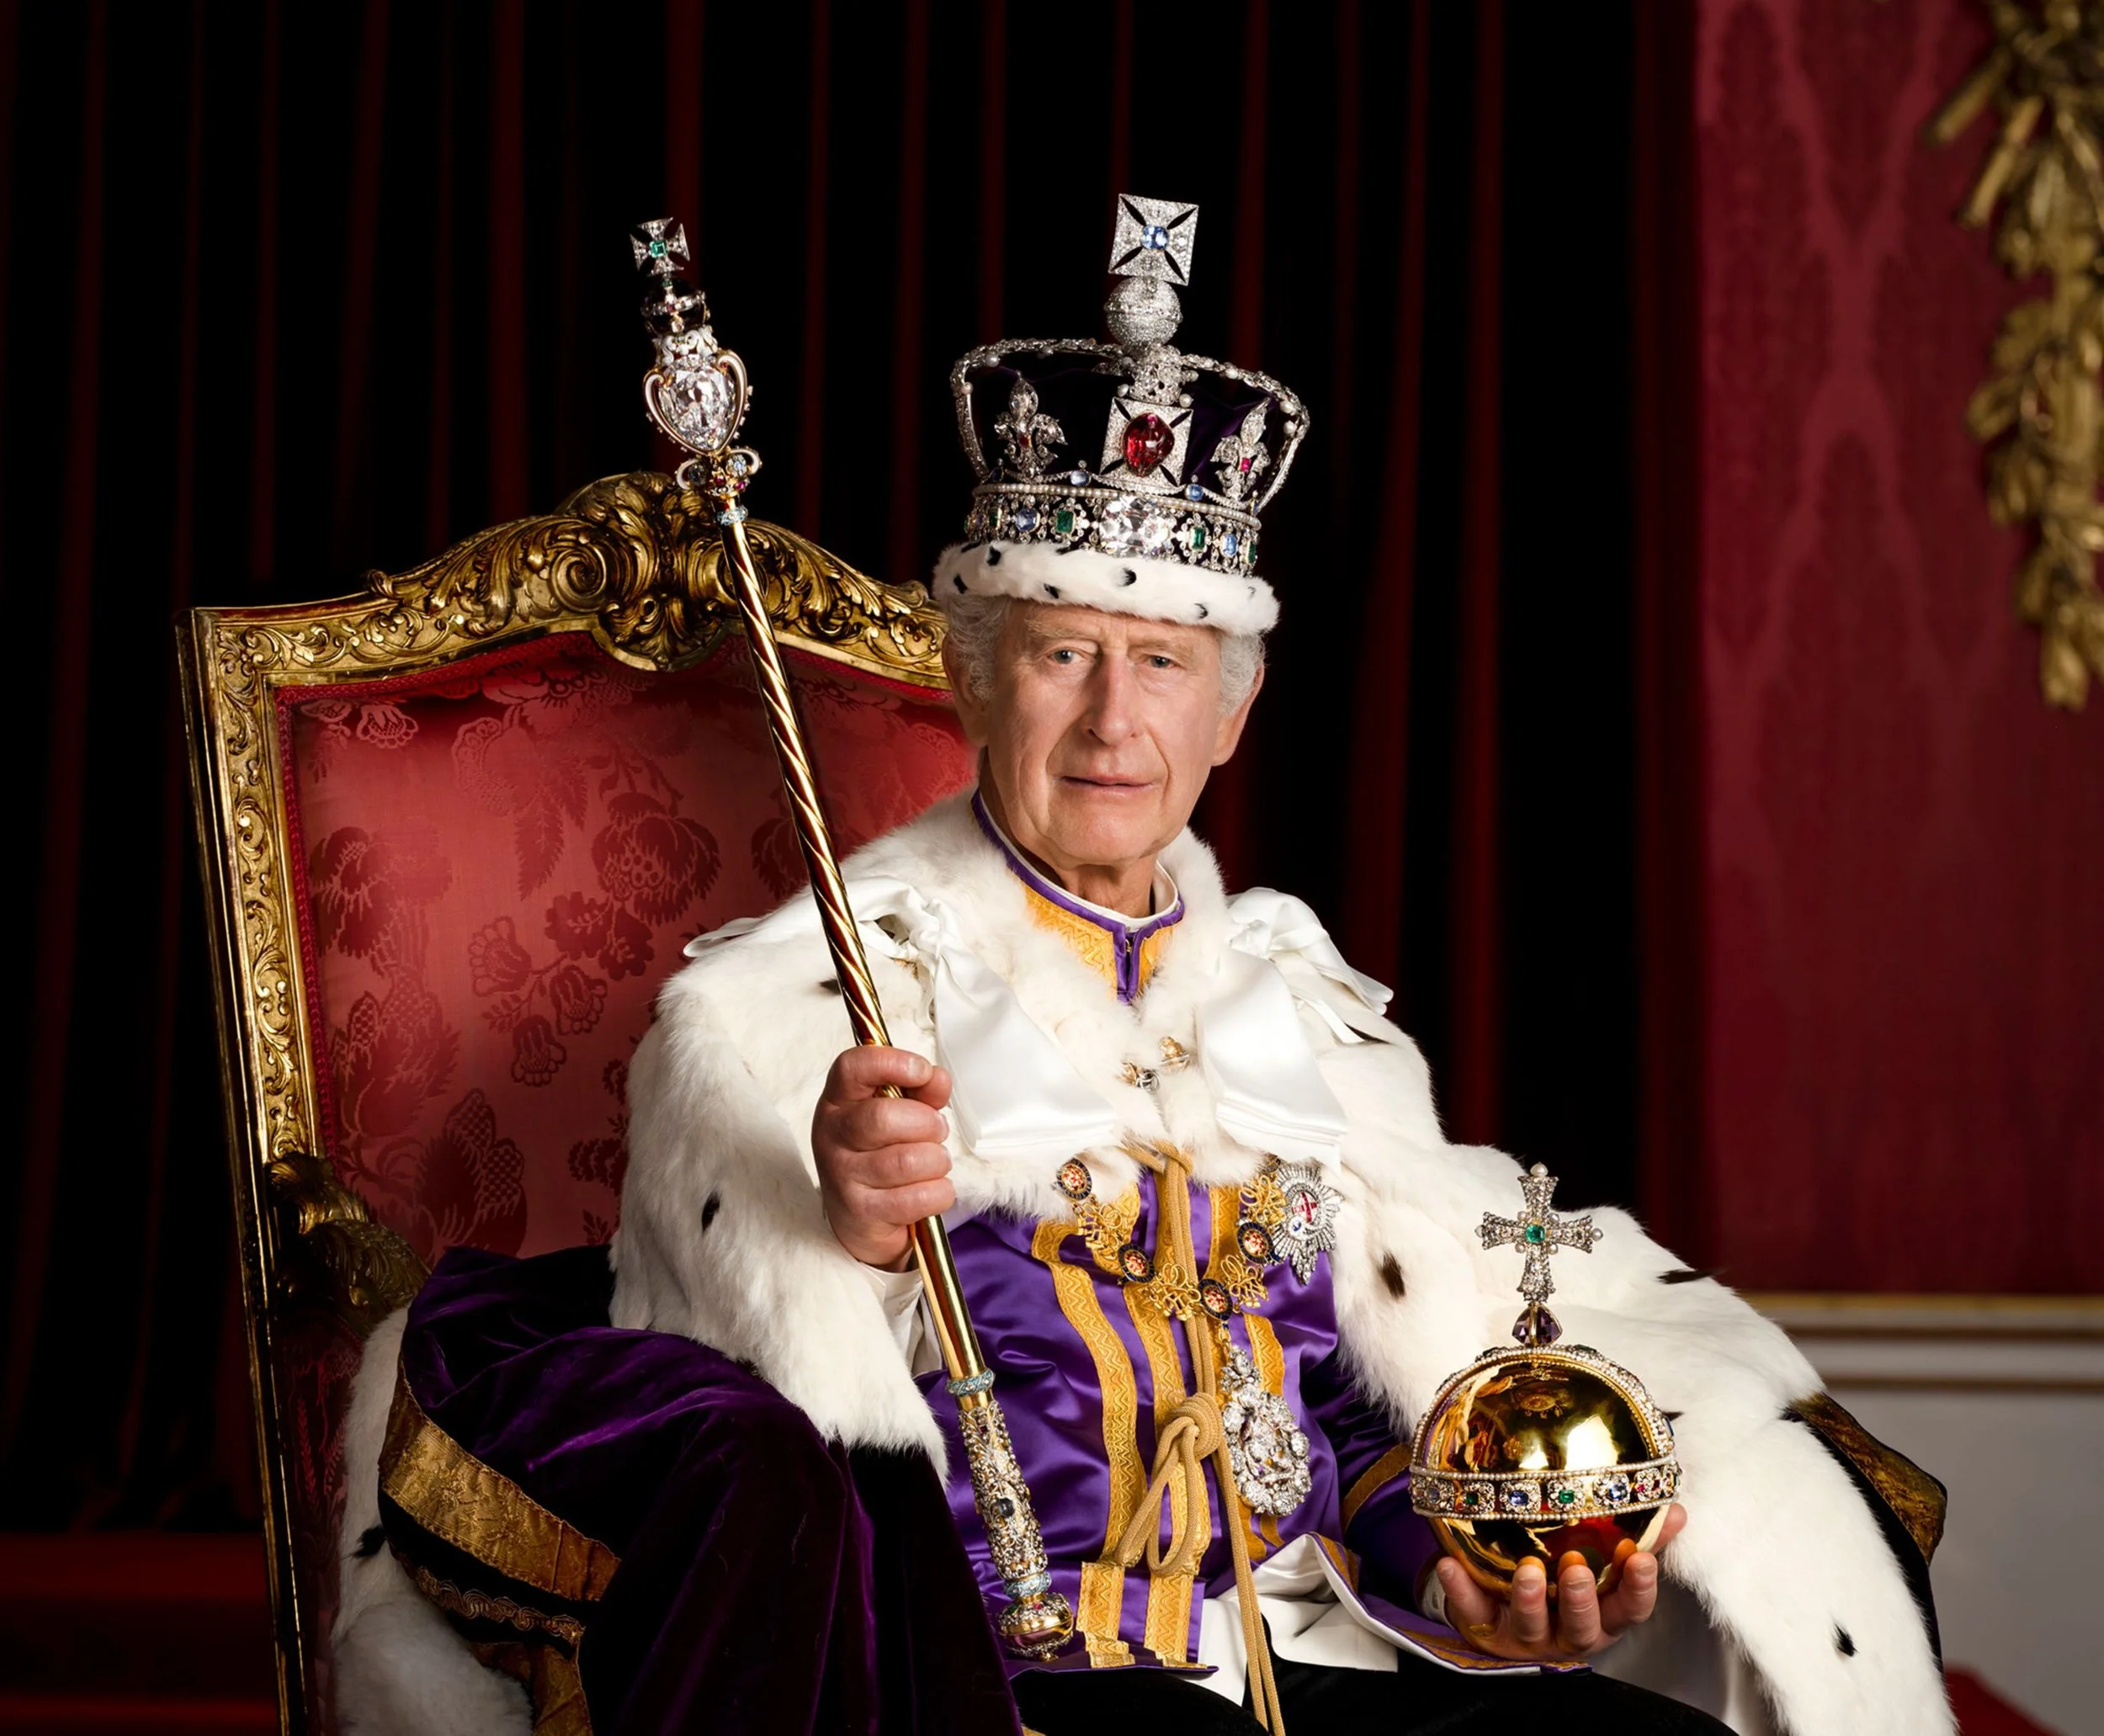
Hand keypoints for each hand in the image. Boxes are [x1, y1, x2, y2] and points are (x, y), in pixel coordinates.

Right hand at [811, 1046, 954, 1269]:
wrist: (861, 1219)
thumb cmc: (881, 1154)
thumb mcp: (899, 1113)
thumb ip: (921, 1091)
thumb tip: (937, 1078)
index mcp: (839, 1101)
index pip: (852, 1067)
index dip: (892, 1062)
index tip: (921, 1071)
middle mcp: (832, 1136)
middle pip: (883, 1117)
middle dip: (927, 1123)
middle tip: (937, 1131)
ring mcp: (843, 1176)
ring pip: (907, 1160)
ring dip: (937, 1161)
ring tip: (933, 1162)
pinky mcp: (862, 1213)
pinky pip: (919, 1197)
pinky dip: (939, 1192)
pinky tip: (930, 1190)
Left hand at [1435, 1502, 1686, 1660]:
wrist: (1507, 1605)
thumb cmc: (1567, 1579)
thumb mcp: (1606, 1564)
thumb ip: (1640, 1537)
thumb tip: (1676, 1510)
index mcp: (1603, 1615)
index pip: (1630, 1609)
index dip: (1638, 1589)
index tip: (1638, 1558)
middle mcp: (1568, 1632)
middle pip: (1582, 1627)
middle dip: (1580, 1600)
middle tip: (1576, 1569)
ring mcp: (1527, 1635)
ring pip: (1532, 1627)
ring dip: (1529, 1599)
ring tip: (1528, 1569)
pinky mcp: (1486, 1629)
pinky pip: (1472, 1612)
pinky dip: (1460, 1591)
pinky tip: (1449, 1565)